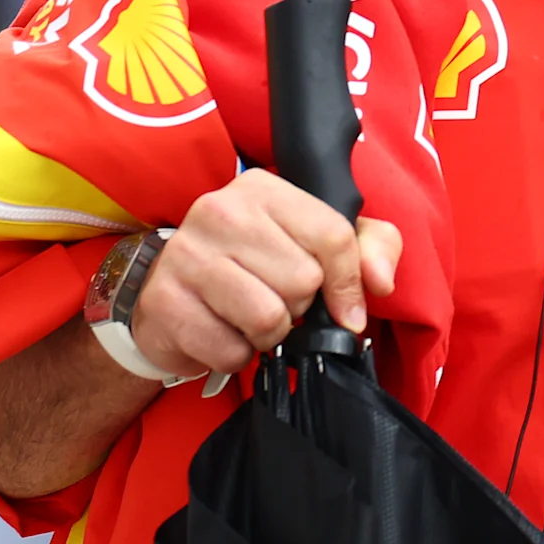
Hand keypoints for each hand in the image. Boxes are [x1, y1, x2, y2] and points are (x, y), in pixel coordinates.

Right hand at [129, 169, 402, 378]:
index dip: (349, 283)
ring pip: (268, 317)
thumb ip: (370, 247)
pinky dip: (236, 355)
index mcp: (262, 189)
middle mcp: (219, 212)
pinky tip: (222, 332)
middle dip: (299, 304)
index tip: (348, 309)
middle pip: (303, 280)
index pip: (333, 235)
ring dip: (270, 334)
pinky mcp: (164, 303)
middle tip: (275, 298)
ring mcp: (185, 256)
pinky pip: (231, 350)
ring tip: (251, 318)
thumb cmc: (257, 264)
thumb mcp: (320, 241)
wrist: (170, 294)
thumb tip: (379, 281)